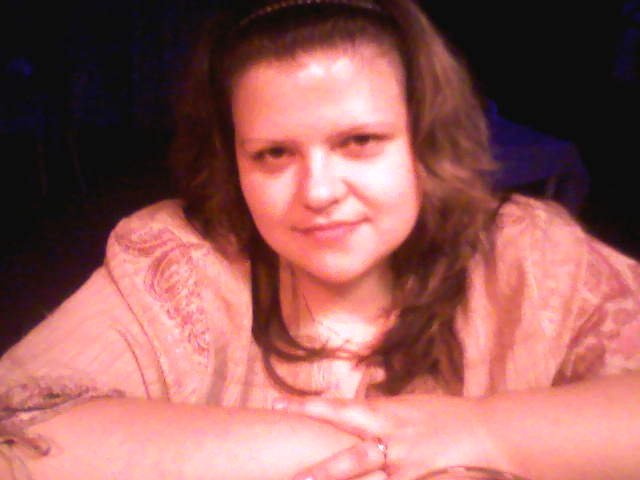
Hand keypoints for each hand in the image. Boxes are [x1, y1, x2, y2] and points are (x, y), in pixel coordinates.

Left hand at [273, 394, 512, 479]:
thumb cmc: (441, 414)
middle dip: (318, 471)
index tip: (275, 403)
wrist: (482, 430)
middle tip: (290, 477)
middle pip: (348, 458)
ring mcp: (405, 466)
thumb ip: (375, 414)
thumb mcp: (403, 406)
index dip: (305, 407)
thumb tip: (348, 414)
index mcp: (383, 412)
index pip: (336, 408)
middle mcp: (390, 439)